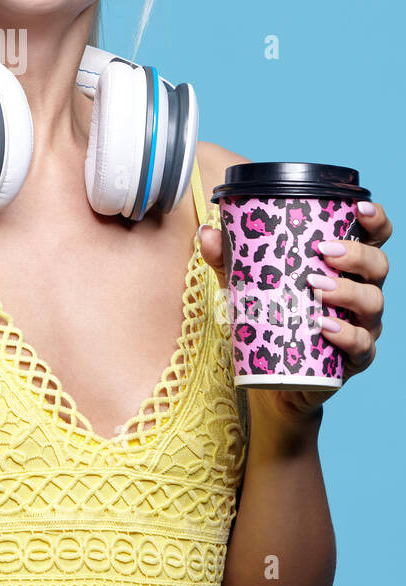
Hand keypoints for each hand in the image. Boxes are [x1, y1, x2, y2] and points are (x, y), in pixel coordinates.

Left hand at [197, 200, 390, 426]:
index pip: (373, 237)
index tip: (357, 208)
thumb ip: (226, 258)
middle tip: (324, 251)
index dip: (374, 220)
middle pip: (378, 265)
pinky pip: (362, 345)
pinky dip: (346, 334)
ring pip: (373, 302)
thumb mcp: (245, 283)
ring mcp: (363, 325)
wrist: (275, 377)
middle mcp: (361, 291)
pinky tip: (325, 326)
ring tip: (317, 287)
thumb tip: (207, 232)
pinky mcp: (355, 358)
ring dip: (348, 291)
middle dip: (356, 254)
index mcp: (345, 266)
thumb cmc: (272, 317)